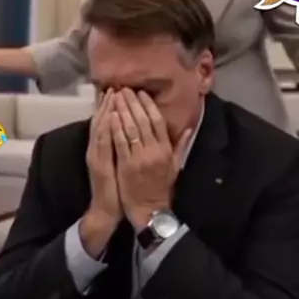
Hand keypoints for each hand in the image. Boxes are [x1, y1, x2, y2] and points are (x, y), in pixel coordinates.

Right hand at [85, 89, 121, 226]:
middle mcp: (98, 149)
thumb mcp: (122, 164)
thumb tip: (133, 133)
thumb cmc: (118, 188)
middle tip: (115, 86)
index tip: (119, 90)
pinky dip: (105, 129)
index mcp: (105, 148)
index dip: (112, 106)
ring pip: (100, 128)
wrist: (107, 209)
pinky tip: (109, 117)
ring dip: (106, 111)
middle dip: (109, 103)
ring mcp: (96, 155)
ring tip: (112, 94)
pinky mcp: (98, 164)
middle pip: (103, 121)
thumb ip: (125, 148)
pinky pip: (102, 143)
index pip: (108, 122)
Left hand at [110, 88, 192, 228]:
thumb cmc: (161, 187)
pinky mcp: (126, 165)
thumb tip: (189, 128)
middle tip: (124, 88)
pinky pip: (120, 142)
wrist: (149, 209)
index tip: (141, 93)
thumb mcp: (175, 166)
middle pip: (143, 121)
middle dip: (132, 103)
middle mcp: (155, 151)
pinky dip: (115, 128)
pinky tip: (110, 116)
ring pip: (130, 128)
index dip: (148, 105)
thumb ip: (181, 146)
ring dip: (122, 110)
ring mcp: (140, 157)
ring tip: (115, 96)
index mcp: (166, 150)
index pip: (158, 121)